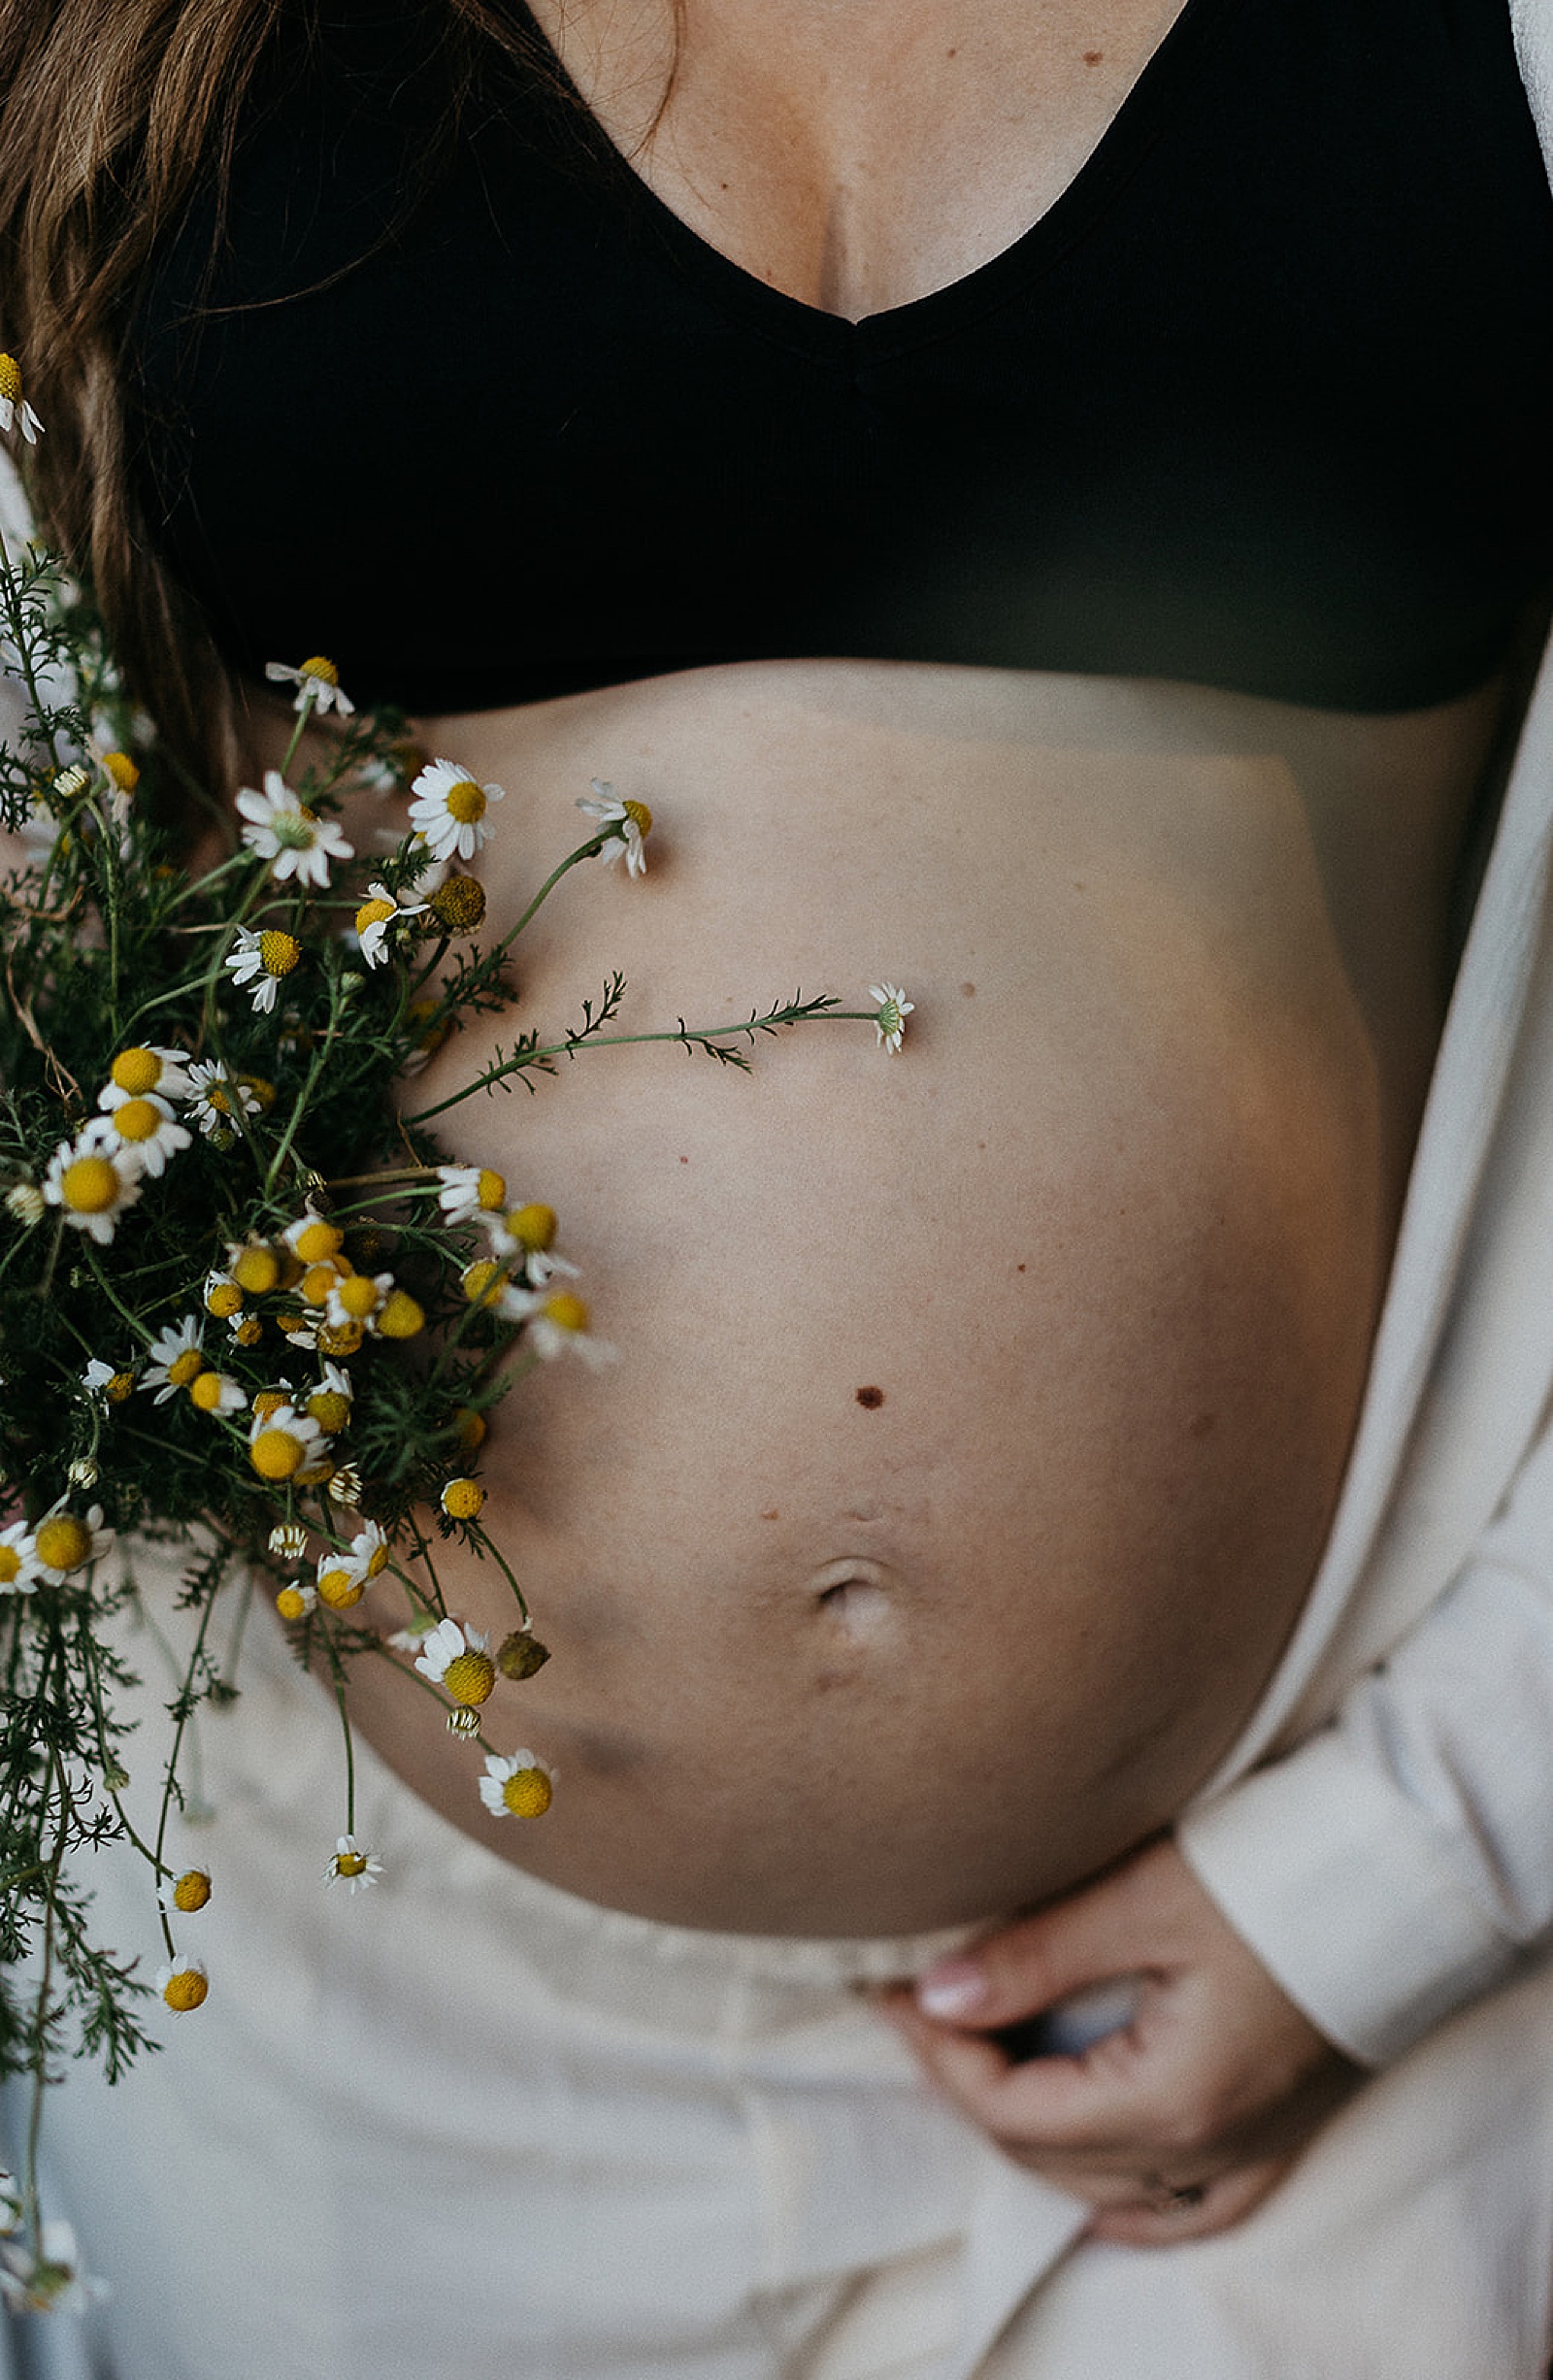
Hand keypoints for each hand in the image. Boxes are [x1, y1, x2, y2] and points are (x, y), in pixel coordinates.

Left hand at [876, 1835, 1363, 2243]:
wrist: (1400, 1875)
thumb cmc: (1277, 1875)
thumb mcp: (1142, 1901)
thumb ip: (1033, 1956)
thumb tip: (934, 1995)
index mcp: (1169, 2099)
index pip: (1010, 2112)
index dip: (939, 2057)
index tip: (896, 1994)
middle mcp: (1207, 2144)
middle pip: (1046, 2154)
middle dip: (968, 2085)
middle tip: (920, 2011)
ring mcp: (1248, 2146)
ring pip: (1103, 2184)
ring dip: (1030, 2135)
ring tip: (978, 2062)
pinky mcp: (1278, 2131)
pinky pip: (1190, 2206)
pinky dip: (1129, 2201)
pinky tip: (1094, 2184)